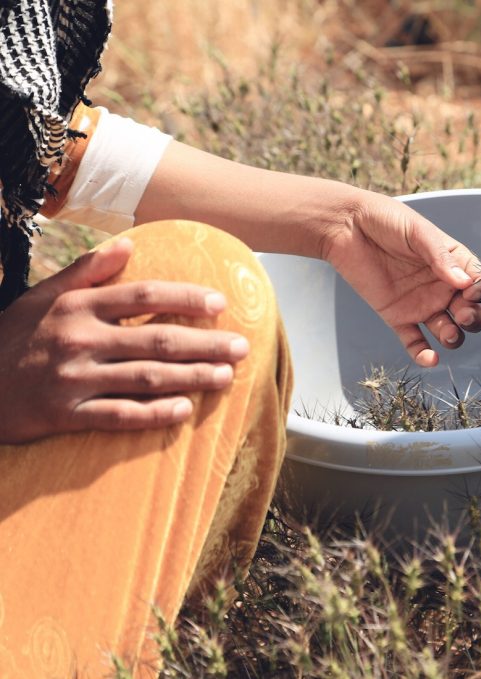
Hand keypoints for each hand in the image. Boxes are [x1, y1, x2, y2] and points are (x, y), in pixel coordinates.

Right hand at [0, 238, 248, 443]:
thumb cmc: (15, 336)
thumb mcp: (43, 295)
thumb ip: (86, 270)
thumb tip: (127, 245)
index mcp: (78, 305)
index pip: (144, 295)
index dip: (186, 298)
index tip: (220, 303)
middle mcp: (80, 339)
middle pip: (157, 339)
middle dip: (205, 343)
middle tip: (241, 347)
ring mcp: (74, 379)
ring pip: (146, 378)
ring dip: (191, 377)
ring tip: (226, 377)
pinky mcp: (67, 415)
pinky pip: (119, 416)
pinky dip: (153, 414)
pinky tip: (185, 410)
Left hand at [322, 192, 480, 367]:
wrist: (346, 228)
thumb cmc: (385, 221)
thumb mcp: (417, 232)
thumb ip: (439, 256)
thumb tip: (465, 282)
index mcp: (453, 262)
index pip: (479, 283)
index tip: (472, 291)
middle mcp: (441, 286)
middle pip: (470, 312)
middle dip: (473, 318)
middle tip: (463, 315)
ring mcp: (420, 304)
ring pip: (447, 330)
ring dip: (454, 337)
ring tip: (448, 334)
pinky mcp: (397, 317)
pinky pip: (415, 342)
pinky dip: (423, 354)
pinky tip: (430, 359)